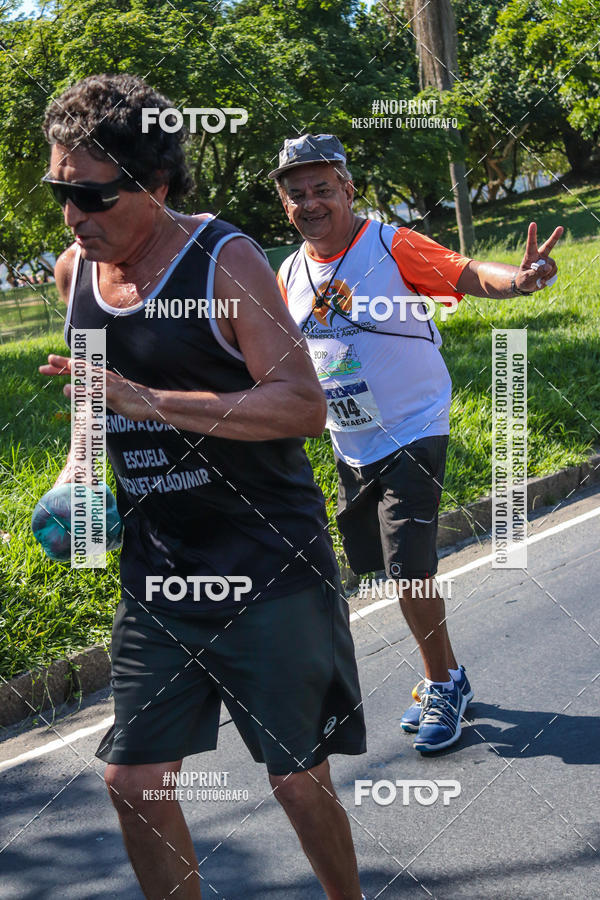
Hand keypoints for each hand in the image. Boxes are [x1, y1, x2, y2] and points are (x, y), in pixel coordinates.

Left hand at [39, 354, 159, 421]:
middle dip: (63, 364)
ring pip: (87, 376)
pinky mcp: (113, 395)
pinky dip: (82, 390)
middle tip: (46, 362)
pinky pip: (95, 392)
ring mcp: (108, 385)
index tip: (48, 364)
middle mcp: (104, 377)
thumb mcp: (111, 395)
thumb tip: (84, 395)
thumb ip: (96, 394)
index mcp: (103, 377)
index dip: (63, 366)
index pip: (80, 369)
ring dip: (71, 372)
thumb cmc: (132, 400)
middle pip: (81, 368)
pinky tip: (69, 390)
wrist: (152, 403)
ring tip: (54, 369)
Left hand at [514, 221, 563, 292]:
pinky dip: (550, 277)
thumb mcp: (527, 278)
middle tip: (560, 227)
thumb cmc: (524, 280)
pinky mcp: (551, 267)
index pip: (531, 244)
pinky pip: (554, 271)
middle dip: (555, 237)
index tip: (533, 224)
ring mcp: (546, 261)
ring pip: (551, 265)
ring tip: (539, 279)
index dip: (532, 234)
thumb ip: (536, 272)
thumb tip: (548, 267)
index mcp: (530, 256)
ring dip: (547, 274)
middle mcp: (540, 256)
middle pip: (548, 246)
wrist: (528, 286)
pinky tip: (543, 280)